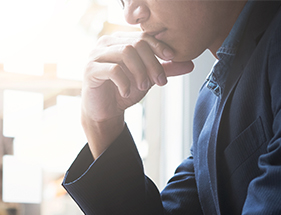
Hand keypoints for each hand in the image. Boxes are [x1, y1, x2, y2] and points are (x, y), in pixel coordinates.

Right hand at [82, 32, 193, 156]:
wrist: (104, 112)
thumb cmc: (123, 91)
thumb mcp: (148, 78)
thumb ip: (165, 69)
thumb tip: (190, 64)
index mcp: (118, 40)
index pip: (142, 36)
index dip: (159, 46)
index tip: (171, 58)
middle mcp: (105, 44)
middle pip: (136, 44)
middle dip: (152, 63)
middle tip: (160, 81)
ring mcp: (95, 56)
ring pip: (125, 53)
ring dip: (140, 71)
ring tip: (144, 86)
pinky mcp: (90, 71)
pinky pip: (113, 70)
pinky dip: (124, 82)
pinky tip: (126, 92)